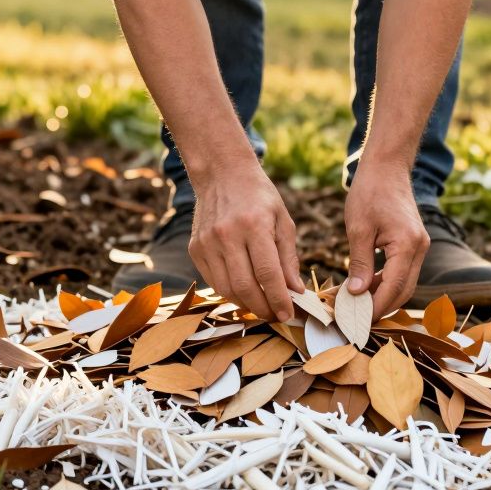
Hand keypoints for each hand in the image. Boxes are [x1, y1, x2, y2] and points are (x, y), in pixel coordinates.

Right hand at [188, 165, 304, 321]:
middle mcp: (227, 235)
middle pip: (244, 287)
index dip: (279, 299)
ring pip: (226, 289)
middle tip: (275, 315)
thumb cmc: (259, 196)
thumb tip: (296, 291)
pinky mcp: (195, 249)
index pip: (267, 273)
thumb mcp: (283, 220)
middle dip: (262, 308)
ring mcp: (207, 243)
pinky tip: (243, 291)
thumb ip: (288, 257)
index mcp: (254, 225)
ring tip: (261, 306)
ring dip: (246, 304)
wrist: (222, 174)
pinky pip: (213, 281)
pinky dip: (230, 292)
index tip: (288, 314)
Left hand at [344, 166, 429, 317]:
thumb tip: (356, 293)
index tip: (357, 321)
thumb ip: (360, 263)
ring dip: (383, 296)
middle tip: (355, 317)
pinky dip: (386, 282)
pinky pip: (403, 271)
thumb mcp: (358, 228)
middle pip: (404, 290)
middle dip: (381, 307)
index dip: (376, 307)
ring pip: (405, 283)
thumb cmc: (370, 192)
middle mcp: (420, 248)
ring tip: (356, 304)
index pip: (393, 287)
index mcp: (407, 245)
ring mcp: (420, 246)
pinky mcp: (414, 244)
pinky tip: (365, 286)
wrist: (386, 167)